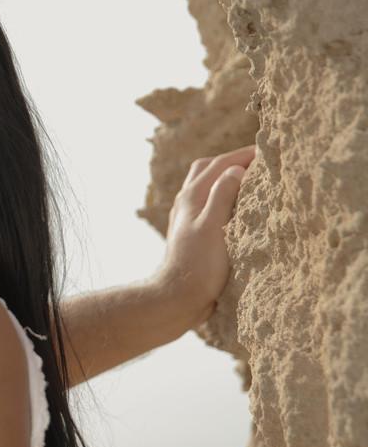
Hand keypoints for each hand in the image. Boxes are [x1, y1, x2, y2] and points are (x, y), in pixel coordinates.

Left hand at [151, 143, 255, 328]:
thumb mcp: (213, 227)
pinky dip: (224, 194)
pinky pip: (208, 201)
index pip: (220, 164)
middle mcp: (186, 202)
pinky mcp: (193, 230)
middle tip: (261, 160)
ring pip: (206, 184)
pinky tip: (238, 206)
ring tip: (250, 177)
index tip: (270, 150)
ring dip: (226, 176)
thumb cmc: (197, 265)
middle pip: (209, 168)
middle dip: (234, 159)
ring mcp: (187, 216)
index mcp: (192, 196)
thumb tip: (236, 169)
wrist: (177, 296)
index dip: (244, 154)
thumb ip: (222, 196)